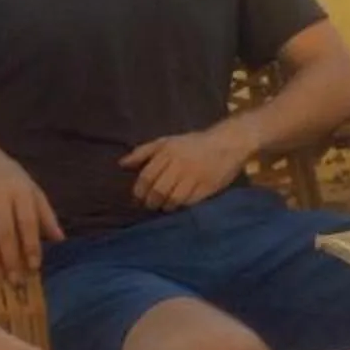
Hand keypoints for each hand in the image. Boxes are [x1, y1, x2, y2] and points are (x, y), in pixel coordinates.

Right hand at [0, 141, 61, 280]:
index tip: (34, 267)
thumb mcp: (30, 189)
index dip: (31, 246)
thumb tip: (61, 240)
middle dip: (10, 259)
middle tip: (15, 282)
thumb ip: (45, 214)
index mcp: (21, 191)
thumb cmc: (7, 179)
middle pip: (5, 232)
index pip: (28, 222)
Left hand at [122, 122, 248, 212]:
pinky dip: (180, 207)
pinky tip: (178, 205)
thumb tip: (121, 165)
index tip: (136, 199)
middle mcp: (180, 164)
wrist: (227, 143)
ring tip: (162, 206)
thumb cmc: (193, 144)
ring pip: (173, 199)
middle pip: (158, 191)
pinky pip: (188, 203)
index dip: (139, 192)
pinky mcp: (207, 187)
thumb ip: (143, 152)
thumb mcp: (166, 142)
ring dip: (164, 207)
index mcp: (167, 152)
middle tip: (149, 205)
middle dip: (150, 202)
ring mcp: (194, 177)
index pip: (146, 177)